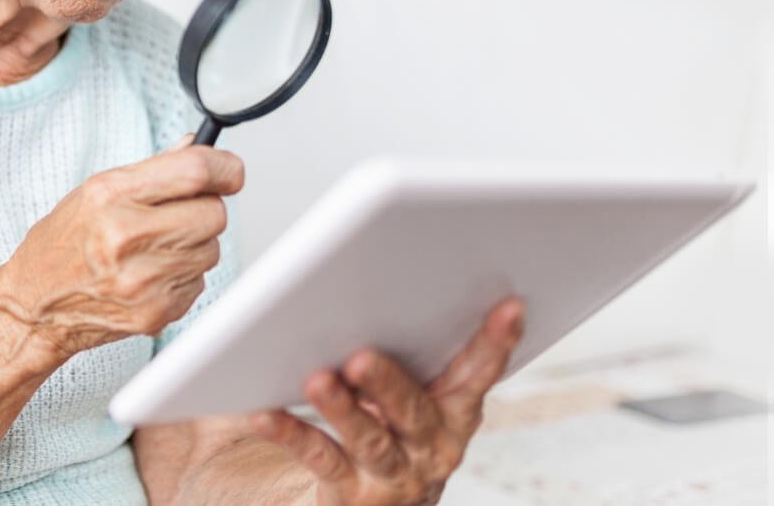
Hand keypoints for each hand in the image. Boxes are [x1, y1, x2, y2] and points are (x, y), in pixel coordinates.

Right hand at [0, 133, 242, 358]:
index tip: (230, 171)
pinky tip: (150, 274)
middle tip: (178, 213)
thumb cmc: (61, 245)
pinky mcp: (156, 312)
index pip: (193, 171)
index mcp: (110, 196)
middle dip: (205, 209)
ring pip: (211, 249)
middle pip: (213, 213)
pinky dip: (183, 275)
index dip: (224, 168)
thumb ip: (151, 170)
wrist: (34, 306)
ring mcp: (143, 280)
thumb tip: (196, 146)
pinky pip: (199, 282)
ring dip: (194, 244)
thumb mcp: (94, 192)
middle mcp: (126, 237)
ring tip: (154, 248)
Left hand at [249, 297, 525, 505]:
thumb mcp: (419, 396)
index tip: (510, 305)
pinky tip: (263, 413)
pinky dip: (290, 434)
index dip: (495, 342)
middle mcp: (431, 444)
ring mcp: (393, 472)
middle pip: (413, 410)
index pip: (479, 373)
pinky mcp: (352, 493)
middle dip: (389, 383)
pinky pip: (320, 458)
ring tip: (317, 381)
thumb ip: (415, 356)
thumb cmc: (395, 430)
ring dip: (341, 410)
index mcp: (455, 411)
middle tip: (362, 357)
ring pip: (369, 439)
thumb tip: (384, 288)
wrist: (378, 505)